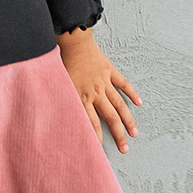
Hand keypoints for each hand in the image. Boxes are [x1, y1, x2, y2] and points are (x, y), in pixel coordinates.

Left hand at [55, 29, 141, 153]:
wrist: (72, 42)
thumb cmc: (61, 62)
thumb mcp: (58, 84)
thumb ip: (61, 100)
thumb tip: (52, 115)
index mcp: (81, 97)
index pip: (91, 124)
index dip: (96, 138)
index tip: (100, 151)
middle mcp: (95, 93)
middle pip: (110, 118)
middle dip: (118, 135)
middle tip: (125, 149)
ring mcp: (104, 82)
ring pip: (119, 105)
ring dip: (128, 120)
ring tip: (134, 133)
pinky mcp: (110, 71)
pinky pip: (123, 84)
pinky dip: (132, 93)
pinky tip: (139, 103)